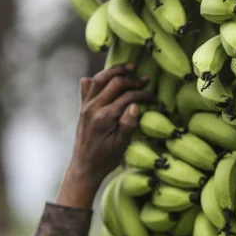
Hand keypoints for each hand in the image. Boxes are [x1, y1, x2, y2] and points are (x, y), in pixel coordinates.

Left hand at [56, 64, 152, 209]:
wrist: (84, 167)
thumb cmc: (106, 158)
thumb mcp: (122, 145)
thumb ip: (128, 124)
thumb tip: (136, 105)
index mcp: (105, 117)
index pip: (127, 97)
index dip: (143, 94)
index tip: (153, 98)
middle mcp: (93, 107)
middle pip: (114, 83)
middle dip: (131, 79)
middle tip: (145, 79)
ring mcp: (85, 106)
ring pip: (99, 79)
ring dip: (114, 71)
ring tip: (128, 68)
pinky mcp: (82, 107)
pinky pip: (87, 86)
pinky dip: (97, 78)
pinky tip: (106, 78)